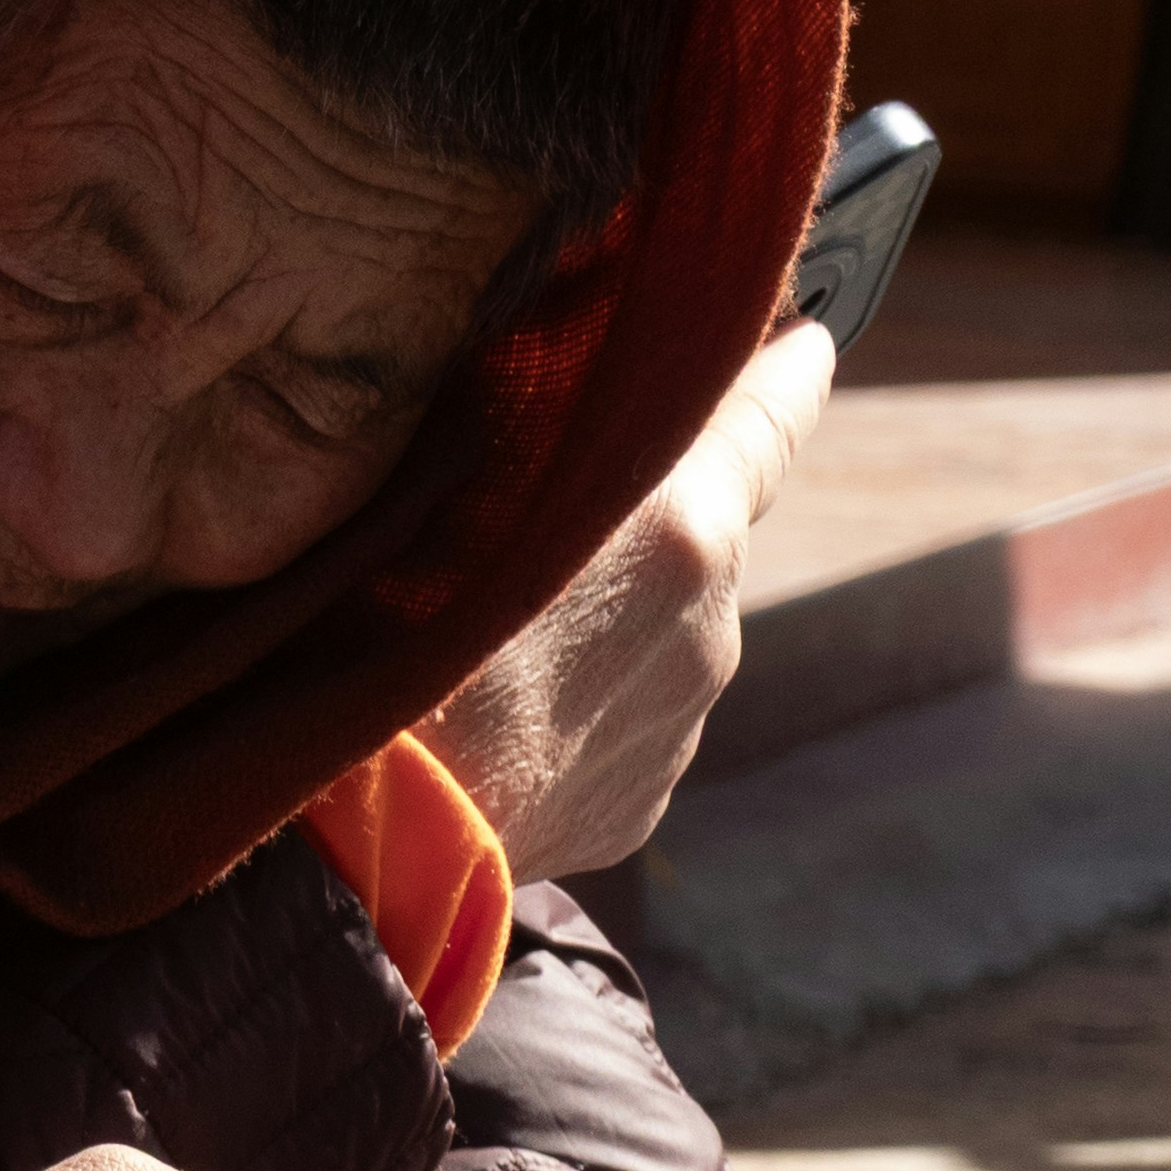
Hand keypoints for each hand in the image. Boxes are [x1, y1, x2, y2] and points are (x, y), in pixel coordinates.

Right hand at [422, 321, 833, 880]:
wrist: (360, 827)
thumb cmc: (386, 626)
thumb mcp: (470, 471)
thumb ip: (557, 421)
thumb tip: (595, 377)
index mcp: (685, 533)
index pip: (772, 417)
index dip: (788, 371)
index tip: (809, 343)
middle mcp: (708, 635)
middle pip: (693, 540)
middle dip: (638, 521)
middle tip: (538, 513)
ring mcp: (676, 732)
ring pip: (650, 642)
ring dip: (595, 626)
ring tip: (485, 641)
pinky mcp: (633, 807)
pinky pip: (613, 727)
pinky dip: (567, 710)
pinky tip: (489, 717)